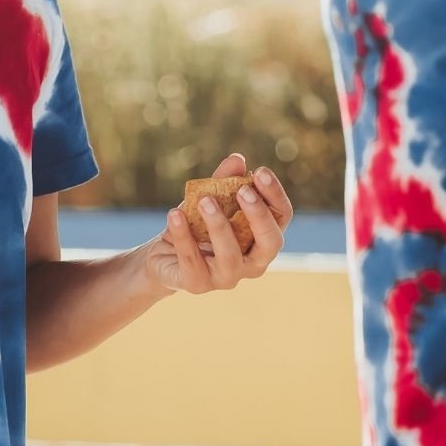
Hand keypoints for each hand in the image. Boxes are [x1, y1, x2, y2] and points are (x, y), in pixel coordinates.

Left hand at [150, 152, 293, 297]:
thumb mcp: (209, 199)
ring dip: (219, 225)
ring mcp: (227, 277)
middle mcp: (252, 262)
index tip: (260, 171)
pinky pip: (192, 261)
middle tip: (243, 190)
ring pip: (230, 256)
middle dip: (258, 215)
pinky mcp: (198, 285)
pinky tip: (174, 213)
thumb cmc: (196, 225)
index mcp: (262, 239)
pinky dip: (183, 236)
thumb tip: (238, 159)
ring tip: (204, 200)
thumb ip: (224, 181)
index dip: (274, 195)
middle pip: (270, 242)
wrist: (163, 256)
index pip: (281, 217)